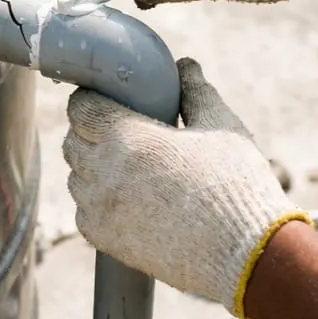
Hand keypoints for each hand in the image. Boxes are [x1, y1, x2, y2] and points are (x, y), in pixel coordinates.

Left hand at [62, 58, 310, 318]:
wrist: (245, 252)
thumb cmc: (236, 183)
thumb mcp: (221, 126)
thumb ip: (196, 91)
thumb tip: (184, 66)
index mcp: (128, 135)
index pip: (81, 108)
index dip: (89, 101)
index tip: (104, 101)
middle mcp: (105, 170)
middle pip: (72, 142)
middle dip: (88, 133)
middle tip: (116, 133)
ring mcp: (101, 208)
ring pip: (76, 178)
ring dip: (92, 169)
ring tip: (125, 168)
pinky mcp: (106, 240)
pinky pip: (84, 213)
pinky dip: (98, 204)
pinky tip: (126, 201)